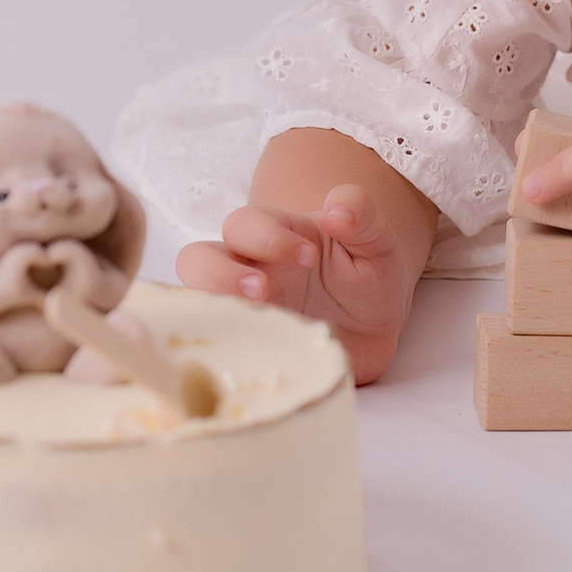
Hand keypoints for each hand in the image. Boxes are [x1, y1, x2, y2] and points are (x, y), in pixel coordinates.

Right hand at [176, 184, 421, 381]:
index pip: (245, 223)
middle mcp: (247, 269)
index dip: (267, 236)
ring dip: (212, 310)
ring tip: (252, 321)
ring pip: (193, 302)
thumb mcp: (378, 245)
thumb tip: (338, 210)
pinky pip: (213, 349)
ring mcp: (242, 310)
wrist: (376, 331)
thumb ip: (363, 218)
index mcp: (276, 236)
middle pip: (197, 259)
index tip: (309, 257)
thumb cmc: (369, 277)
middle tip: (263, 290)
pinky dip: (218, 354)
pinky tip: (251, 362)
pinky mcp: (246, 346)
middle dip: (219, 272)